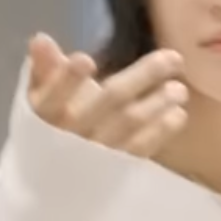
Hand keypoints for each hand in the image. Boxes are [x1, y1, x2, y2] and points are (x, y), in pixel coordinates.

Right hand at [24, 34, 188, 157]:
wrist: (53, 181)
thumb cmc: (50, 125)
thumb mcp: (40, 96)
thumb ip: (44, 67)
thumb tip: (41, 39)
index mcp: (45, 113)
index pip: (53, 96)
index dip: (67, 80)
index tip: (86, 60)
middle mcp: (70, 134)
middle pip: (108, 101)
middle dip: (142, 77)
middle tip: (174, 58)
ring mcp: (94, 152)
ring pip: (130, 123)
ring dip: (159, 103)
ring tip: (180, 88)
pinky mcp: (114, 168)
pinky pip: (140, 148)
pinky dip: (160, 131)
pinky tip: (178, 114)